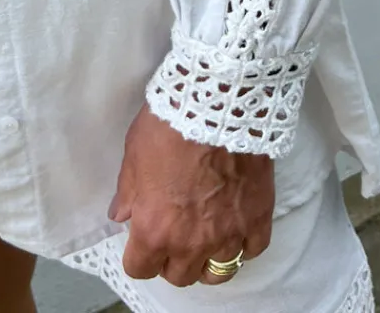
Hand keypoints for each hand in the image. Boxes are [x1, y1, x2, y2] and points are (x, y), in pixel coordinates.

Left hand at [108, 103, 273, 287]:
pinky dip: (242, 244)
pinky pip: (252, 250)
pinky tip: (234, 227)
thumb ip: (128, 192)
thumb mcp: (134, 154)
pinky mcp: (258, 219)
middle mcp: (191, 242)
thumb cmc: (169, 126)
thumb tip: (121, 214)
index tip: (140, 240)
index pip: (140, 268)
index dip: (138, 256)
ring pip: (217, 272)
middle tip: (172, 234)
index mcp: (155, 229)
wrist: (217, 105)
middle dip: (171, 259)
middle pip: (179, 275)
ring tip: (204, 239)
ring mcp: (228, 234)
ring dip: (207, 259)